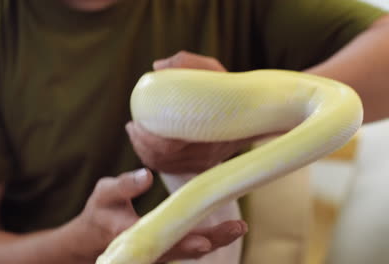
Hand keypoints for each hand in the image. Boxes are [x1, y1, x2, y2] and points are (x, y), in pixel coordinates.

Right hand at [68, 169, 247, 262]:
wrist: (95, 237)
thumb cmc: (100, 211)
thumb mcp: (105, 194)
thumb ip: (123, 185)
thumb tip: (146, 175)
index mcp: (132, 235)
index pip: (161, 241)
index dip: (183, 242)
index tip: (203, 242)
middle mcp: (151, 249)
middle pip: (185, 249)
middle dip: (213, 240)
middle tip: (238, 227)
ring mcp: (161, 251)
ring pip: (192, 250)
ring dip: (216, 239)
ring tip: (238, 227)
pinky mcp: (168, 247)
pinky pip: (191, 245)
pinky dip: (210, 237)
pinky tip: (228, 228)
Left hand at [128, 51, 252, 173]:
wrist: (256, 114)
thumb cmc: (232, 90)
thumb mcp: (212, 71)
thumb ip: (185, 64)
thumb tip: (157, 67)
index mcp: (206, 136)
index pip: (166, 148)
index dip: (145, 138)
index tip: (136, 121)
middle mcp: (205, 156)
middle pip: (161, 159)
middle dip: (140, 143)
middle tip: (132, 125)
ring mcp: (204, 164)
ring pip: (164, 166)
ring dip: (144, 150)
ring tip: (135, 132)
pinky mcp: (202, 167)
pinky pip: (172, 168)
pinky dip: (153, 157)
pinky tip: (146, 143)